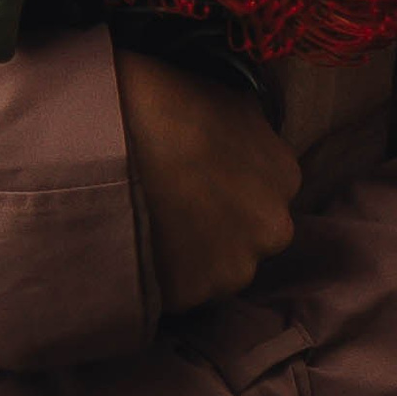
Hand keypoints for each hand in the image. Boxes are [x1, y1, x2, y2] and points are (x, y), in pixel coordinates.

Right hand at [117, 46, 300, 313]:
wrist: (111, 135)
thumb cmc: (168, 102)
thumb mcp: (230, 98)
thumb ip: (251, 130)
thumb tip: (245, 137)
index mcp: (285, 176)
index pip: (269, 190)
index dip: (234, 184)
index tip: (204, 176)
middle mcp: (273, 228)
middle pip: (250, 235)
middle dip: (221, 225)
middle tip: (178, 204)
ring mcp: (234, 268)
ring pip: (219, 268)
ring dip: (195, 255)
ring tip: (156, 226)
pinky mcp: (193, 297)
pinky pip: (182, 290)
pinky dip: (165, 275)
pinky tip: (142, 245)